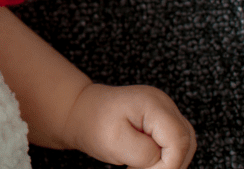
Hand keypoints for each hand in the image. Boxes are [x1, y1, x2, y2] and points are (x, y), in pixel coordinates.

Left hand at [65, 83, 195, 168]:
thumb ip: (145, 153)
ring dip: (166, 161)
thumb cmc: (93, 124)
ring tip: (138, 164)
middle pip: (185, 142)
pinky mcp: (161, 119)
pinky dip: (163, 156)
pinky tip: (145, 160)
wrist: (80, 112)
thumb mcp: (114, 143)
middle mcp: (163, 103)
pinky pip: (174, 142)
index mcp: (152, 104)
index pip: (178, 140)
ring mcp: (164, 109)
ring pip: (183, 144)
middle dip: (168, 163)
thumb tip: (164, 161)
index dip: (169, 164)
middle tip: (138, 168)